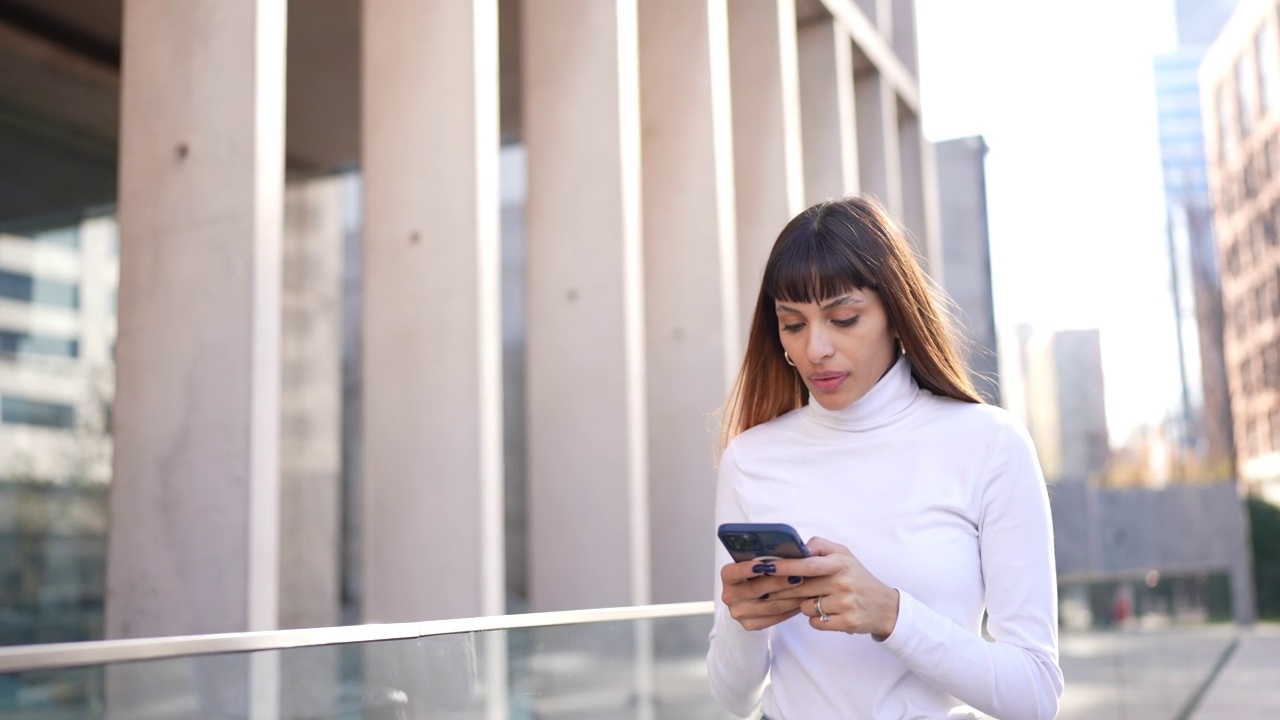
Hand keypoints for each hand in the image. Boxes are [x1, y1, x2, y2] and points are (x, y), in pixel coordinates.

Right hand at [720, 559, 807, 630]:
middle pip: (756, 589)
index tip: (762, 565)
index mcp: (728, 577)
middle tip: (797, 575)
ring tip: (806, 588)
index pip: (732, 572)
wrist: (751, 599)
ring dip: (790, 597)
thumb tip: (785, 553)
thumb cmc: (758, 574)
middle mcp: (730, 596)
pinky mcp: (751, 625)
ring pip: (770, 606)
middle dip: (778, 582)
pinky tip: (802, 600)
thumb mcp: (757, 563)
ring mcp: (740, 613)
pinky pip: (775, 617)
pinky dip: (790, 608)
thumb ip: (765, 558)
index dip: (745, 569)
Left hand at [767, 537, 899, 636]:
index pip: (808, 564)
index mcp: (840, 563)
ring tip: (820, 600)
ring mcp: (845, 603)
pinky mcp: (847, 623)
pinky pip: (816, 622)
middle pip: (801, 587)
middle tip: (770, 589)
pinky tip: (828, 613)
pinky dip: (816, 619)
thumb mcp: (843, 555)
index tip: (766, 566)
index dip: (785, 566)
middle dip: (782, 589)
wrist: (884, 606)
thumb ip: (819, 547)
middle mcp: (843, 582)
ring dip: (805, 605)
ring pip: (806, 606)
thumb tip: (795, 547)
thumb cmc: (857, 577)